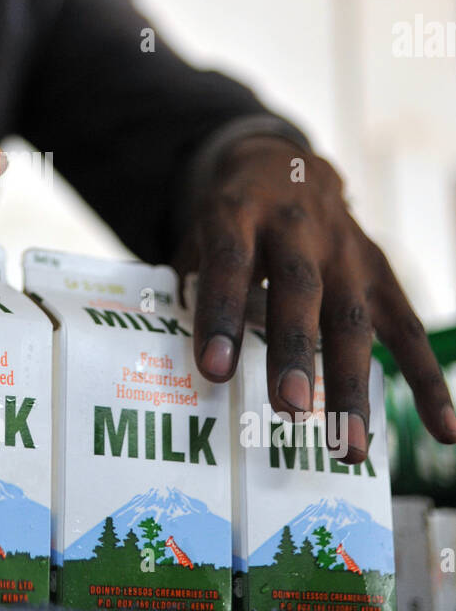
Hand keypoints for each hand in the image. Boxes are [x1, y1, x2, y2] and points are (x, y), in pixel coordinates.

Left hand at [176, 135, 455, 463]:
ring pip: (352, 319)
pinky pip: (406, 328)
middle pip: (300, 291)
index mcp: (240, 213)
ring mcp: (345, 251)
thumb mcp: (198, 234)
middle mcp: (297, 229)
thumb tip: (181, 365)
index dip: (222, 314)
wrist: (283, 163)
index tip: (213, 369)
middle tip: (288, 411)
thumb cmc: (230, 220)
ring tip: (349, 447)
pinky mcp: (378, 272)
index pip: (231, 262)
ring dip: (351, 384)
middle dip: (295, 352)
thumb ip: (190, 288)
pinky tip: (443, 430)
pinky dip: (427, 379)